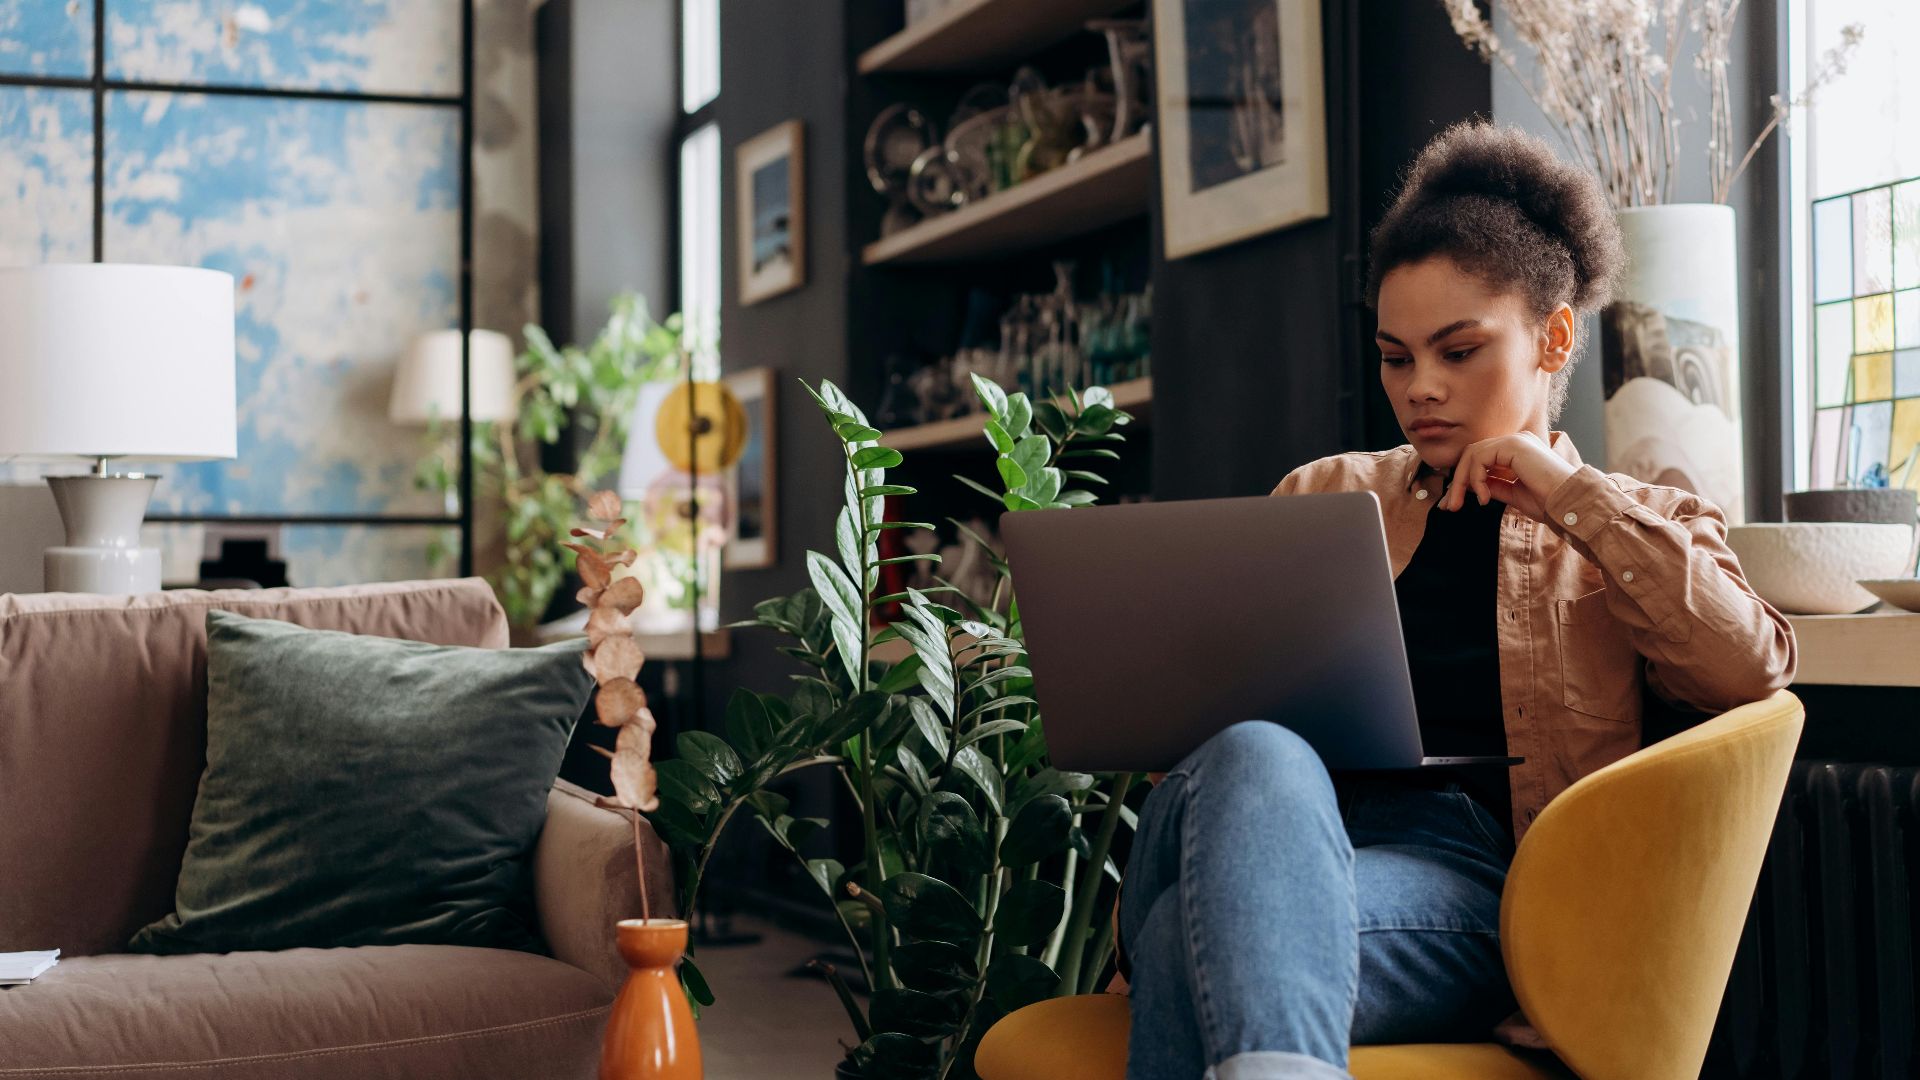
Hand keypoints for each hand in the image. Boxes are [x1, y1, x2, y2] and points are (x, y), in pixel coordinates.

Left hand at [1438, 432, 1577, 522]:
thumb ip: (1491, 486)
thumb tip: (1466, 487)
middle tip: (1449, 506)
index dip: (1462, 481)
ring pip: (1472, 455)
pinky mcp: (1513, 445)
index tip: (1451, 504)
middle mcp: (1516, 442)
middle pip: (1472, 455)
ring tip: (1460, 504)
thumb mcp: (1512, 494)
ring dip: (1461, 482)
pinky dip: (1475, 479)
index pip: (1480, 460)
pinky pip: (1479, 458)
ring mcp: (1515, 440)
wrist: (1568, 504)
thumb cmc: (1548, 502)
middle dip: (1457, 482)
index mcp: (1518, 452)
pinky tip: (1485, 497)